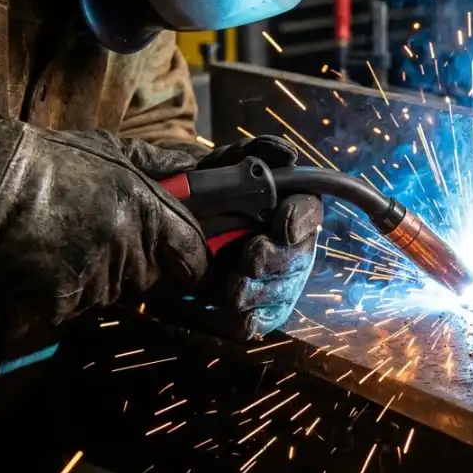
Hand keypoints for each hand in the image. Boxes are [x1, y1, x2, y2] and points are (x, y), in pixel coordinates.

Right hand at [0, 107, 207, 326]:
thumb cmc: (50, 161)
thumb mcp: (110, 149)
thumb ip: (157, 163)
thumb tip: (192, 169)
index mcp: (145, 211)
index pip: (192, 254)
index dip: (191, 259)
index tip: (185, 259)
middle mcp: (126, 247)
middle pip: (152, 276)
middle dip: (139, 263)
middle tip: (108, 237)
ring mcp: (94, 276)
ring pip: (116, 292)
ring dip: (103, 277)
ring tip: (73, 244)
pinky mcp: (63, 300)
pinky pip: (81, 305)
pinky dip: (70, 291)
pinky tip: (52, 262)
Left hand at [192, 136, 322, 339]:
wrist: (163, 230)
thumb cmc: (201, 194)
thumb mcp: (221, 165)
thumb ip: (252, 152)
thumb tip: (288, 153)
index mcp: (285, 207)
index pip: (310, 208)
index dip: (302, 217)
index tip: (283, 224)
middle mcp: (285, 243)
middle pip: (300, 255)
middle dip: (278, 259)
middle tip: (252, 257)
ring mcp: (272, 277)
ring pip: (284, 289)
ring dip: (264, 291)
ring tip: (235, 292)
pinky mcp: (254, 307)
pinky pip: (264, 319)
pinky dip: (253, 320)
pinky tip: (239, 318)